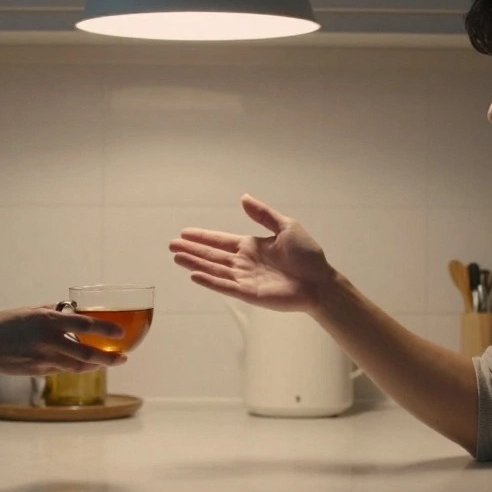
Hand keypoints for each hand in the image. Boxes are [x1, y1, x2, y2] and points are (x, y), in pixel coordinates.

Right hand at [0, 305, 126, 375]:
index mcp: (47, 320)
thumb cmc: (2, 324)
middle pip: (86, 353)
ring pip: (77, 366)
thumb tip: (70, 310)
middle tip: (123, 358)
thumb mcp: (27, 311)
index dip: (105, 330)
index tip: (121, 333)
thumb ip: (50, 312)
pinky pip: (62, 370)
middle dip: (109, 358)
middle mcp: (48, 340)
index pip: (83, 324)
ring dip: (95, 366)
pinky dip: (75, 367)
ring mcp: (43, 358)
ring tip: (108, 362)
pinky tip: (83, 365)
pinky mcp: (38, 371)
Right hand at [169, 194, 334, 311]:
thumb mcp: (286, 227)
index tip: (184, 233)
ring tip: (176, 257)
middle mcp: (244, 262)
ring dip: (195, 263)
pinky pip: (225, 286)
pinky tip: (194, 274)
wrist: (321, 282)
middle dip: (192, 250)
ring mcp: (245, 279)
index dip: (202, 237)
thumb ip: (263, 215)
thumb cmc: (307, 255)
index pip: (221, 240)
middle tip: (171, 245)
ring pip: (214, 270)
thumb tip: (243, 198)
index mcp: (251, 246)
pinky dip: (209, 280)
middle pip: (212, 255)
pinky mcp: (249, 294)